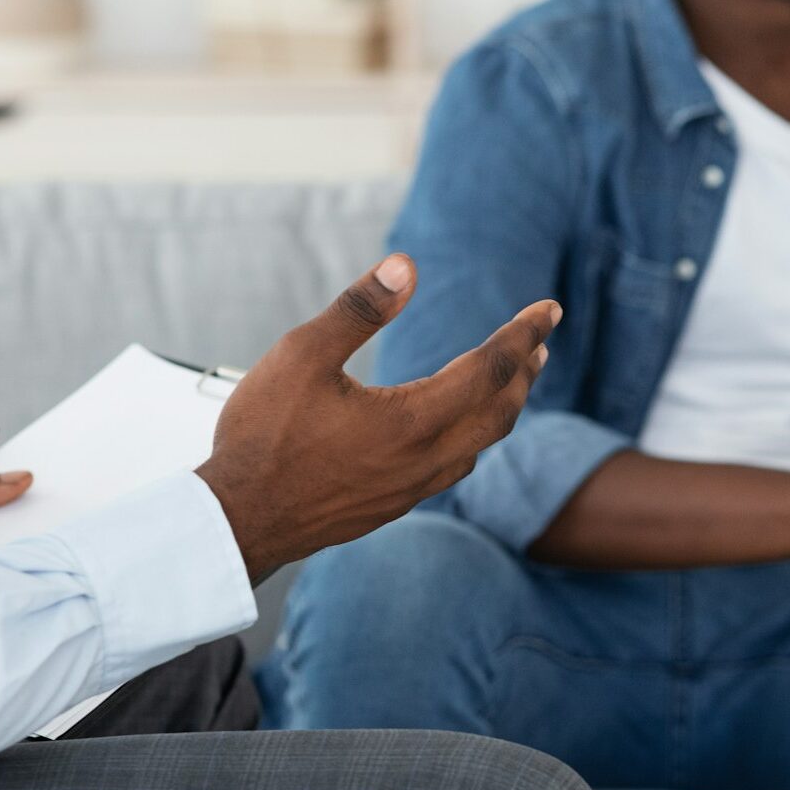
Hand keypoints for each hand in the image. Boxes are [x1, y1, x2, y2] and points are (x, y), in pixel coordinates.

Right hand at [197, 253, 558, 583]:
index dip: (523, 334)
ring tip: (512, 380)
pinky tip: (458, 430)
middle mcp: (424, 459)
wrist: (238, 523)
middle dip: (525, 371)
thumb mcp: (301, 356)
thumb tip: (406, 266)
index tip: (551, 309)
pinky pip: (453, 468)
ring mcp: (411, 488)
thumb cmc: (263, 437)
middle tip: (540, 341)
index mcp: (412, 420)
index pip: (490, 368)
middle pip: (499, 411)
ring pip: (480, 445)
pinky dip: (473, 437)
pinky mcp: (393, 506)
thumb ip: (358, 309)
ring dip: (503, 407)